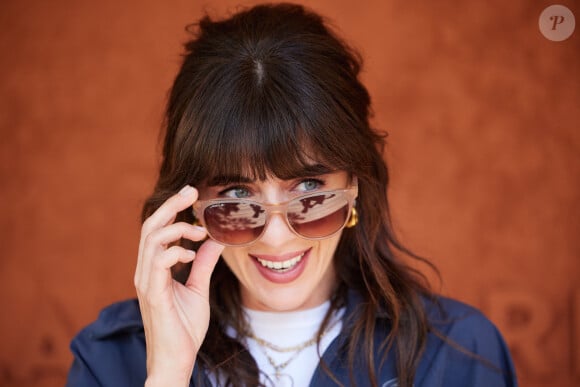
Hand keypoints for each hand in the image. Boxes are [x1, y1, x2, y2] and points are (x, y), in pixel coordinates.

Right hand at [134, 185, 224, 385]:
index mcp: (154, 268)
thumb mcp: (198, 289)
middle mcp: (145, 271)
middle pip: (150, 227)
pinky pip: (158, 263)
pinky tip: (191, 254)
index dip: (171, 209)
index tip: (192, 195)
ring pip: (151, 239)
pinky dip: (175, 252)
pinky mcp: (153, 294)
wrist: (176, 359)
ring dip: (177, 228)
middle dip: (170, 206)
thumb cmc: (184, 327)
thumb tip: (214, 241)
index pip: (157, 229)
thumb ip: (202, 264)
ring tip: (199, 231)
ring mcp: (146, 282)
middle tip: (191, 191)